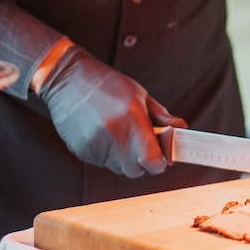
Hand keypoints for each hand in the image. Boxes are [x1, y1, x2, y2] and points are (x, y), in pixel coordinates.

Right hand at [37, 45, 185, 176]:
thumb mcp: (139, 94)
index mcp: (132, 118)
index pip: (152, 161)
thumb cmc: (107, 84)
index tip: (160, 155)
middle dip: (141, 161)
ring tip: (117, 133)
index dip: (159, 162)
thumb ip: (161, 116)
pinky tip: (102, 133)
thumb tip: (181, 129)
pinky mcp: (81, 150)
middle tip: (139, 142)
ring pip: (118, 168)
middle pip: (136, 170)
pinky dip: (106, 154)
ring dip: (123, 158)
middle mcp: (114, 134)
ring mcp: (95, 145)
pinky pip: (102, 163)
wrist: (68, 79)